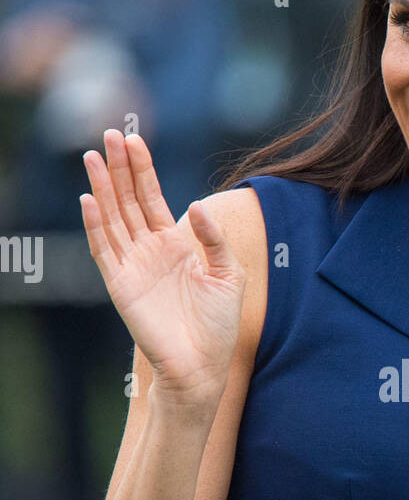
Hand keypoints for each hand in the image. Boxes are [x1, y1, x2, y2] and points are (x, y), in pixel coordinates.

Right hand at [81, 129, 245, 408]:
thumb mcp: (229, 274)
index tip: (135, 139)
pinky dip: (96, 224)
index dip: (142, 169)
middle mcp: (149, 250)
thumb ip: (214, 238)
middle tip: (109, 134)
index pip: (152, 197)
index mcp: (175, 244)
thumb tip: (193, 206)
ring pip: (112, 217)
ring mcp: (132, 266)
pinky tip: (89, 199)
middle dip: (119, 167)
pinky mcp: (120, 285)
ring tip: (94, 156)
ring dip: (102, 187)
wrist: (203, 366)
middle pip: (128, 200)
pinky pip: (104, 249)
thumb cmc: (218, 325)